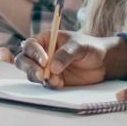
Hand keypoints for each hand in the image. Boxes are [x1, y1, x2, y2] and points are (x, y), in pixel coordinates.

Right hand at [11, 31, 126, 88]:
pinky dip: (48, 85)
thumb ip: (66, 54)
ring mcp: (45, 69)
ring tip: (56, 81)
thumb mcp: (80, 46)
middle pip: (24, 60)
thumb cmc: (90, 47)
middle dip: (30, 68)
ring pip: (31, 74)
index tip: (45, 61)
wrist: (103, 63)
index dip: (34, 53)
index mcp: (46, 40)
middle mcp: (41, 54)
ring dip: (39, 78)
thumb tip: (53, 67)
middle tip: (41, 75)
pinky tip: (59, 84)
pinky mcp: (53, 81)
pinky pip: (44, 85)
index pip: (31, 45)